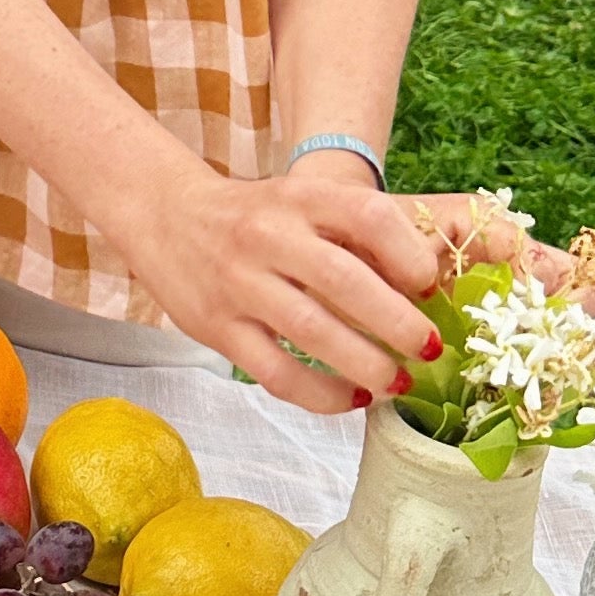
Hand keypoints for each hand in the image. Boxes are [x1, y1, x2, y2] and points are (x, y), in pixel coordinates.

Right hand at [121, 154, 450, 415]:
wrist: (164, 214)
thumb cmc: (253, 216)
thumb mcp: (300, 200)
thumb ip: (353, 234)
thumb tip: (424, 292)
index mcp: (299, 196)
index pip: (367, 215)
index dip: (410, 255)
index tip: (430, 288)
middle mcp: (268, 235)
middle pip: (345, 282)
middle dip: (399, 324)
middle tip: (430, 349)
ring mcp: (239, 282)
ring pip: (313, 333)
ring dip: (367, 365)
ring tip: (398, 381)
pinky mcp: (218, 327)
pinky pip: (278, 373)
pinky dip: (323, 394)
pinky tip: (351, 399)